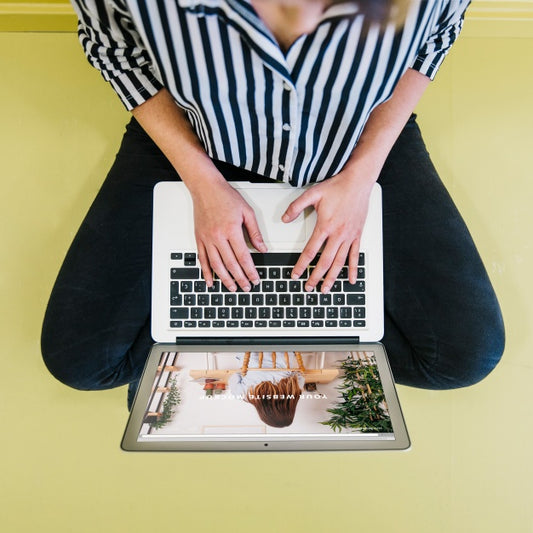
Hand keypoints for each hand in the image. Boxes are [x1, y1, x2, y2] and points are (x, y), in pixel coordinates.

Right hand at [191, 179, 267, 290]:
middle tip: (246, 287)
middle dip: (240, 278)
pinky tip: (210, 281)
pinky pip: (202, 259)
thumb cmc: (225, 196)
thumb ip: (255, 232)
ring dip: (225, 279)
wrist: (205, 187)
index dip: (250, 271)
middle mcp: (218, 236)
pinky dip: (206, 272)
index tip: (255, 279)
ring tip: (232, 287)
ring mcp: (207, 239)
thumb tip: (262, 248)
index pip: (243, 257)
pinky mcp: (199, 238)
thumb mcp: (247, 212)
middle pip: (230, 264)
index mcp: (231, 230)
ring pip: (216, 265)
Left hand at [282, 172, 374, 292]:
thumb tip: (284, 219)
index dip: (301, 265)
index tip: (295, 275)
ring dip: (332, 278)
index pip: (310, 251)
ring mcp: (349, 236)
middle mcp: (338, 234)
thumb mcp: (312, 194)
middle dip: (315, 277)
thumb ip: (296, 207)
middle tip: (309, 287)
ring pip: (340, 262)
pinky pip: (355, 256)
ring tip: (325, 289)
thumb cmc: (337, 187)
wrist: (358, 182)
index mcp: (325, 226)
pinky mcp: (357, 235)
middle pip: (325, 261)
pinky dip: (352, 269)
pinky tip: (350, 280)